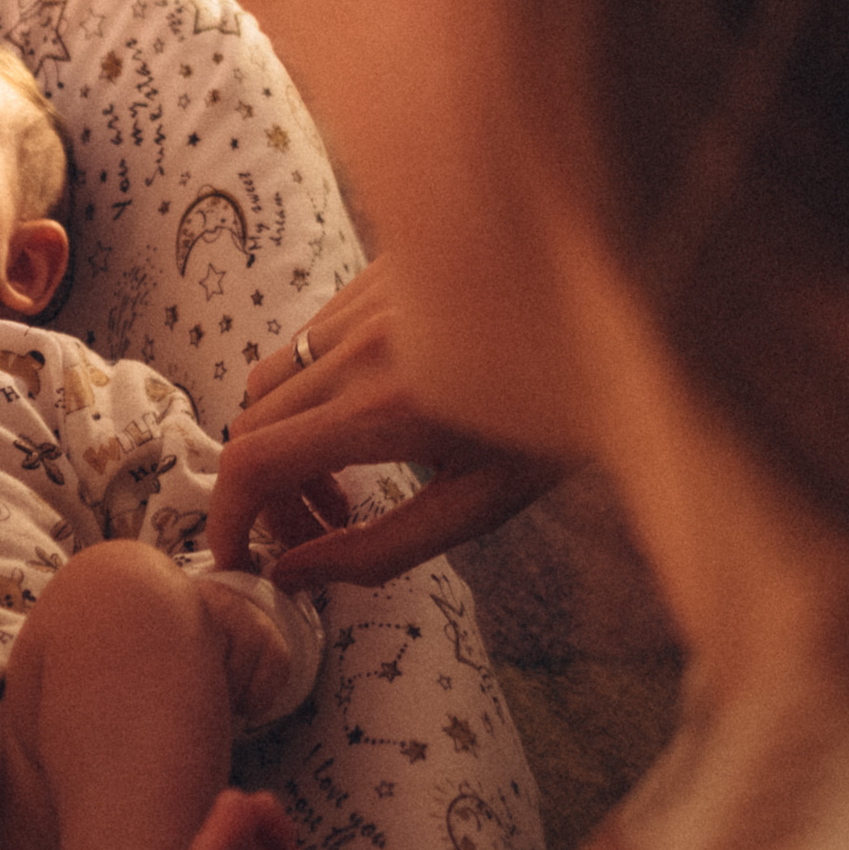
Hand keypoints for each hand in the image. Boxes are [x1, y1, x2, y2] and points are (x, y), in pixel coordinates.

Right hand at [210, 260, 568, 588]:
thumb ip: (380, 549)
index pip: (254, 462)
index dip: (227, 519)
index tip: (238, 560)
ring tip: (343, 483)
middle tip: (313, 536)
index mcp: (385, 408)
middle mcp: (358, 345)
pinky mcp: (371, 275)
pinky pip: (305, 340)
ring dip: (283, 442)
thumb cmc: (562, 419)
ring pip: (269, 380)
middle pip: (249, 425)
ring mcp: (360, 301)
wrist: (621, 310)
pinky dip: (310, 394)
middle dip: (263, 496)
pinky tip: (365, 418)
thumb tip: (295, 574)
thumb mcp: (484, 507)